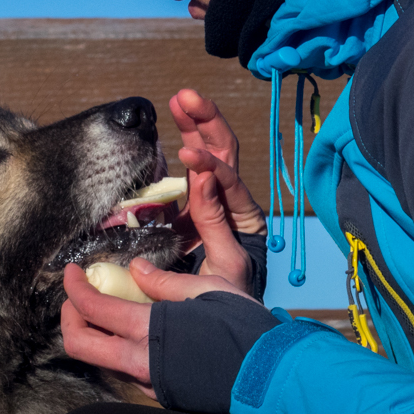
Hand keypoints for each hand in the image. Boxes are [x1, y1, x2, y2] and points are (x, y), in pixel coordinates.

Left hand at [60, 259, 257, 397]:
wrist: (273, 377)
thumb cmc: (244, 329)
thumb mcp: (206, 290)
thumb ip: (164, 282)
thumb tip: (136, 270)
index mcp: (150, 332)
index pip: (92, 309)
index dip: (74, 287)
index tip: (72, 272)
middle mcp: (142, 363)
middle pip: (80, 345)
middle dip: (69, 318)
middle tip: (78, 295)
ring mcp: (150, 383)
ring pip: (101, 361)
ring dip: (93, 334)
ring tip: (104, 310)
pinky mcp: (163, 393)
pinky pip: (125, 370)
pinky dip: (117, 348)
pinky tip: (132, 331)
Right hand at [170, 89, 266, 295]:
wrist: (219, 316)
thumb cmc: (229, 298)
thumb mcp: (226, 264)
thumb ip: (214, 223)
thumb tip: (201, 178)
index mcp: (244, 216)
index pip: (229, 180)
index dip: (210, 164)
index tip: (186, 154)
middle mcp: (230, 201)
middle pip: (225, 151)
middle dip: (206, 121)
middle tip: (185, 97)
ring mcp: (210, 201)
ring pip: (206, 153)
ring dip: (193, 124)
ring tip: (178, 100)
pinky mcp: (188, 208)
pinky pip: (184, 171)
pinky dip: (177, 145)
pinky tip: (169, 127)